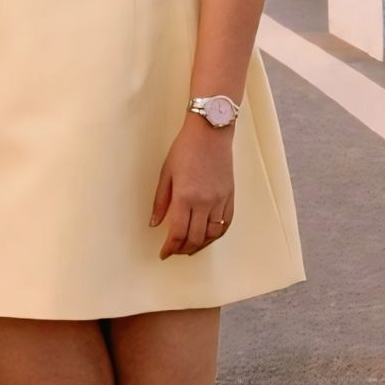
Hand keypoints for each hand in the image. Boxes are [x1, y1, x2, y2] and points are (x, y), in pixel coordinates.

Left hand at [151, 120, 235, 257]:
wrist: (211, 131)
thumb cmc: (185, 148)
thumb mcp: (166, 172)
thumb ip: (161, 201)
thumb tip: (155, 223)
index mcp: (185, 196)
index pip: (178, 233)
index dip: (170, 248)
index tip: (164, 253)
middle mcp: (204, 202)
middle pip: (195, 238)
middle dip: (183, 249)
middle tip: (175, 251)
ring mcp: (220, 200)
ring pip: (212, 234)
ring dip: (200, 245)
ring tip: (190, 247)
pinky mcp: (230, 196)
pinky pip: (226, 224)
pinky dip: (217, 235)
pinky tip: (208, 236)